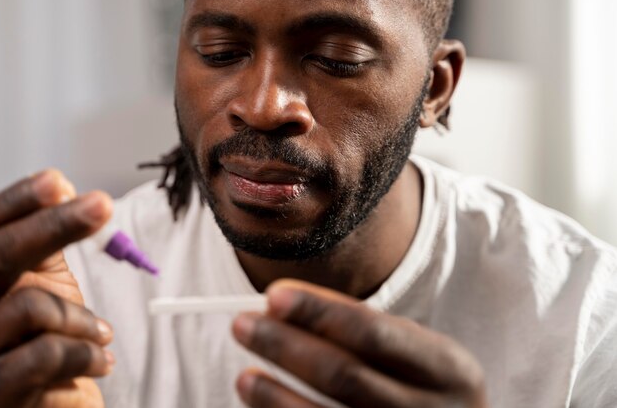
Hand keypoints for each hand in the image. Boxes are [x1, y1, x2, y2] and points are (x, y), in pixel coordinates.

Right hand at [0, 169, 114, 407]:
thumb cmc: (42, 345)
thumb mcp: (36, 285)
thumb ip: (41, 241)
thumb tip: (61, 184)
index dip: (15, 202)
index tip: (59, 180)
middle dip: (55, 225)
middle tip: (103, 205)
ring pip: (28, 304)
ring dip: (80, 316)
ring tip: (99, 333)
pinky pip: (46, 352)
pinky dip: (86, 352)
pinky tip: (101, 360)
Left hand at [232, 280, 488, 407]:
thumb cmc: (419, 385)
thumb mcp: (411, 353)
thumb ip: (355, 328)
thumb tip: (277, 306)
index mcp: (449, 368)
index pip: (372, 332)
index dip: (318, 311)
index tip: (272, 294)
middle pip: (343, 376)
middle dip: (286, 346)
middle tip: (242, 324)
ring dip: (275, 398)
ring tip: (244, 377)